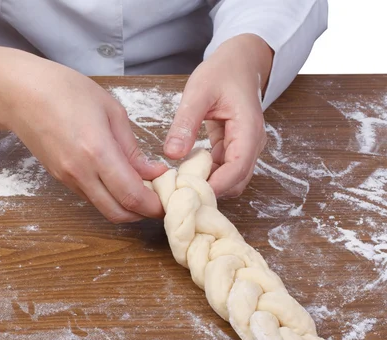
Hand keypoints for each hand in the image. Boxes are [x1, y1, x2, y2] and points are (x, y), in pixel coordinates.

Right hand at [0, 44, 166, 222]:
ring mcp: (68, 179)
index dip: (154, 205)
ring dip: (125, 207)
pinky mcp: (60, 179)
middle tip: (158, 201)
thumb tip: (153, 172)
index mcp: (97, 152)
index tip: (168, 201)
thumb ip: (132, 148)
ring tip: (142, 189)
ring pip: (103, 208)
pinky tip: (118, 181)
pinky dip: (109, 197)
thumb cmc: (67, 91)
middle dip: (142, 214)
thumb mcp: (111, 111)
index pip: (132, 195)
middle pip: (117, 213)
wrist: (21, 94)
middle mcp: (81, 173)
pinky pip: (90, 197)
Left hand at [164, 34, 273, 196]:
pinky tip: (186, 172)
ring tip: (180, 183)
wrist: (239, 62)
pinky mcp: (234, 148)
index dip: (214, 185)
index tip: (188, 192)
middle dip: (210, 190)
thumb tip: (171, 154)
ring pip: (230, 180)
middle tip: (179, 191)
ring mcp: (245, 148)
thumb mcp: (198, 92)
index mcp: (248, 129)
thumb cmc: (222, 72)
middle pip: (236, 182)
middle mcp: (252, 143)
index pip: (237, 169)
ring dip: (208, 184)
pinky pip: (223, 170)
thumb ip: (185, 123)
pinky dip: (207, 175)